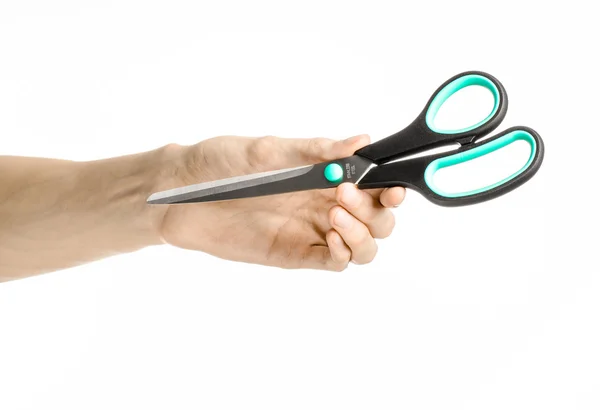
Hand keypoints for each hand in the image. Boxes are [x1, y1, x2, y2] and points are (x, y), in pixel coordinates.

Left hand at [156, 134, 405, 270]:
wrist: (178, 195)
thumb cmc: (220, 164)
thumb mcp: (269, 150)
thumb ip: (315, 150)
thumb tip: (360, 141)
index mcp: (323, 175)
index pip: (375, 185)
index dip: (391, 188)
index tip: (392, 186)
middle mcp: (322, 204)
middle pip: (377, 220)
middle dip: (374, 210)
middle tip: (344, 193)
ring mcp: (309, 231)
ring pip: (362, 246)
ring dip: (362, 234)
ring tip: (334, 214)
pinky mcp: (292, 254)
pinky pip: (332, 262)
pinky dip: (343, 254)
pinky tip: (331, 237)